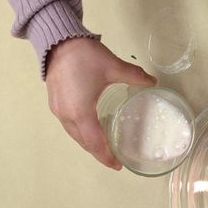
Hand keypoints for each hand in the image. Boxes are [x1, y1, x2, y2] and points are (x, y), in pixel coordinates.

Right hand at [45, 38, 155, 169]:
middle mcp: (67, 116)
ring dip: (88, 143)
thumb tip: (153, 82)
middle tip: (113, 158)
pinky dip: (79, 132)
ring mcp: (58, 110)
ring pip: (74, 134)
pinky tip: (88, 127)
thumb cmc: (85, 57)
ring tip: (103, 146)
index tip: (118, 165)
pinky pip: (68, 125)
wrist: (58, 42)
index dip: (106, 156)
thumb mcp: (113, 67)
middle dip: (98, 152)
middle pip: (83, 142)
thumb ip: (135, 77)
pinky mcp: (54, 103)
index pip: (95, 143)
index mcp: (82, 113)